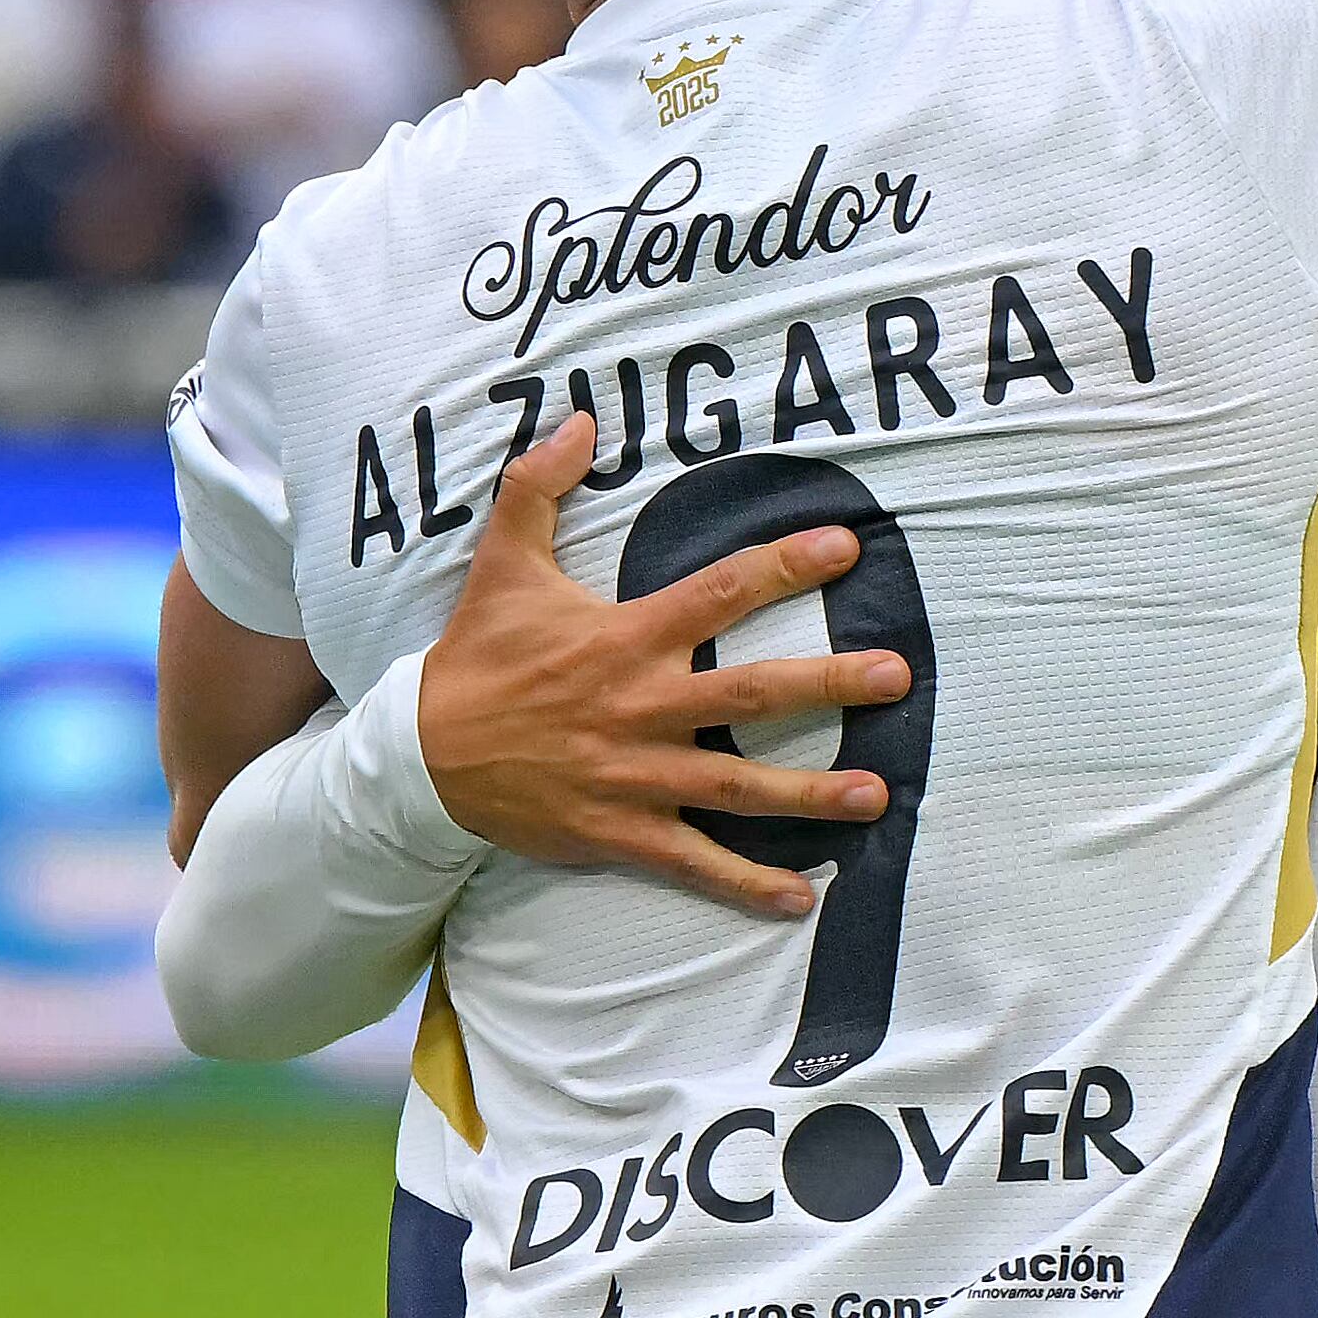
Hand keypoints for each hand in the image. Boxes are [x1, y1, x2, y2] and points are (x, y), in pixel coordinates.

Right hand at [418, 411, 905, 913]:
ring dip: (811, 794)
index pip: (721, 591)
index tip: (845, 548)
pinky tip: (800, 898)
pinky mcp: (621, 832)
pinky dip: (746, 885)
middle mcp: (642, 706)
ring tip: (877, 795)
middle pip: (754, 692)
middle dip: (830, 684)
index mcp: (627, 637)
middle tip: (896, 676)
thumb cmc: (476, 658)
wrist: (421, 758)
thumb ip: (538, 487)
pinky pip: (694, 861)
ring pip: (739, 786)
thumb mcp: (502, 564)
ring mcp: (637, 775)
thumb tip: (577, 420)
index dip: (786, 566)